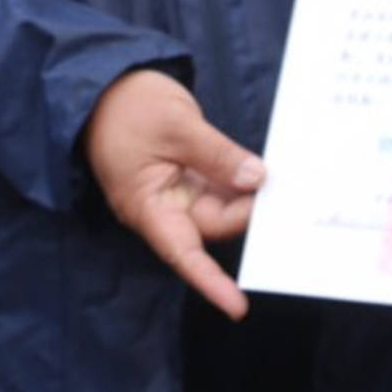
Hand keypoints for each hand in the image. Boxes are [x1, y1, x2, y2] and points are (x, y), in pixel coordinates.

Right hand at [84, 69, 266, 318]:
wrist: (104, 85)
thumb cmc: (128, 106)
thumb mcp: (177, 125)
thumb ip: (218, 155)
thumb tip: (256, 178)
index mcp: (147, 206)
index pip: (183, 255)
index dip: (211, 282)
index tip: (238, 306)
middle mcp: (162, 207)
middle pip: (213, 225)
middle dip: (248, 214)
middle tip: (287, 197)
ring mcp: (175, 190)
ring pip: (220, 206)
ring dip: (248, 196)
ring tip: (284, 187)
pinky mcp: (186, 174)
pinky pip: (218, 186)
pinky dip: (241, 180)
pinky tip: (265, 172)